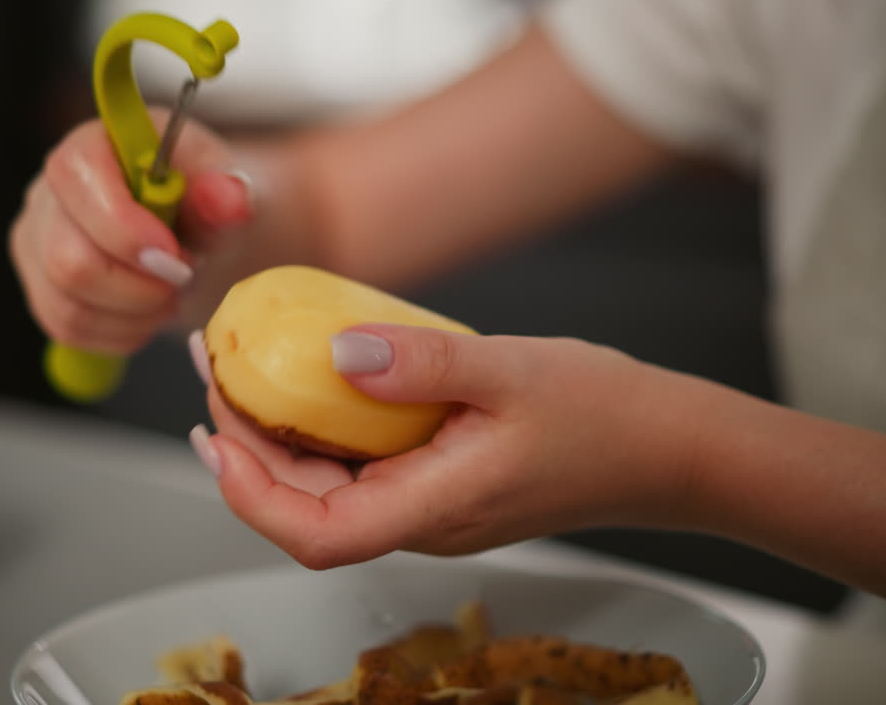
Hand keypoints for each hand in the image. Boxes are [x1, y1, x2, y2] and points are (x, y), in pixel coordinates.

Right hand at [10, 110, 252, 354]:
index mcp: (90, 146)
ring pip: (69, 306)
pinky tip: (150, 312)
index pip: (76, 176)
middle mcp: (47, 193)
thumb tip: (229, 199)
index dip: (122, 226)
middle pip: (68, 260)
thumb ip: (227, 193)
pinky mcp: (41, 288)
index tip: (175, 254)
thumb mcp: (225, 186)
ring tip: (171, 295)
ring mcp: (36, 244)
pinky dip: (122, 333)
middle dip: (138, 287)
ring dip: (136, 315)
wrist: (196, 229)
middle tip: (183, 279)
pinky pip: (70, 329)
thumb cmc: (203, 199)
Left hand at [186, 325, 700, 569]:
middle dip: (248, 449)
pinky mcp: (441, 484)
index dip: (250, 492)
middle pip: (307, 509)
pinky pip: (362, 468)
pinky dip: (324, 430)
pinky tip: (314, 381)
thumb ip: (423, 364)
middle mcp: (425, 520)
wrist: (668, 449)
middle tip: (217, 371)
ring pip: (330, 489)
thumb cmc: (607, 416)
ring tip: (247, 370)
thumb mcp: (513, 370)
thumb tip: (337, 351)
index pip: (318, 534)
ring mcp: (433, 507)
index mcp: (437, 508)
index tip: (217, 431)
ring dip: (280, 437)